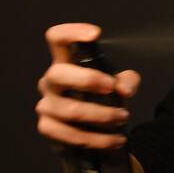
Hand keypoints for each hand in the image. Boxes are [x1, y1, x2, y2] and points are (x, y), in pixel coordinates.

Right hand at [36, 23, 140, 151]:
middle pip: (58, 73)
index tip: (95, 34)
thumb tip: (124, 89)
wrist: (90, 137)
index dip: (71, 32)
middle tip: (112, 88)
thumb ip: (127, 82)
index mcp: (65, 63)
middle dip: (87, 80)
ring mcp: (46, 106)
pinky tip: (116, 140)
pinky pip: (72, 135)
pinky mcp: (49, 129)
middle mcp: (51, 82)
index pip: (57, 39)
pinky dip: (99, 139)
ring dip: (102, 115)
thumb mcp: (118, 87)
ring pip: (70, 110)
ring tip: (123, 118)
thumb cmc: (102, 102)